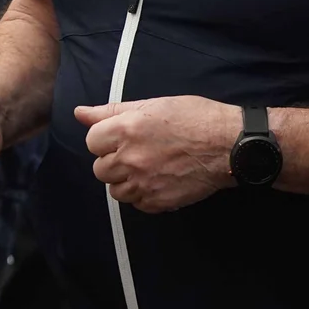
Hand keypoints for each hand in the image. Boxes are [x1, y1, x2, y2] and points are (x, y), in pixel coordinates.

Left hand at [77, 96, 238, 212]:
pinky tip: (158, 180)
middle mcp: (130, 158)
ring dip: (126, 181)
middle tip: (137, 152)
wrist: (229, 145)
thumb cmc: (194, 118)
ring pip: (115, 190)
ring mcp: (144, 183)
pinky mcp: (158, 201)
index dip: (106, 139)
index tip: (122, 137)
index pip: (91, 142)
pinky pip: (136, 204)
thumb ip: (110, 112)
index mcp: (126, 130)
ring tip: (147, 168)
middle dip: (114, 161)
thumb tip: (79, 113)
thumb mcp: (152, 104)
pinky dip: (143, 195)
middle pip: (100, 169)